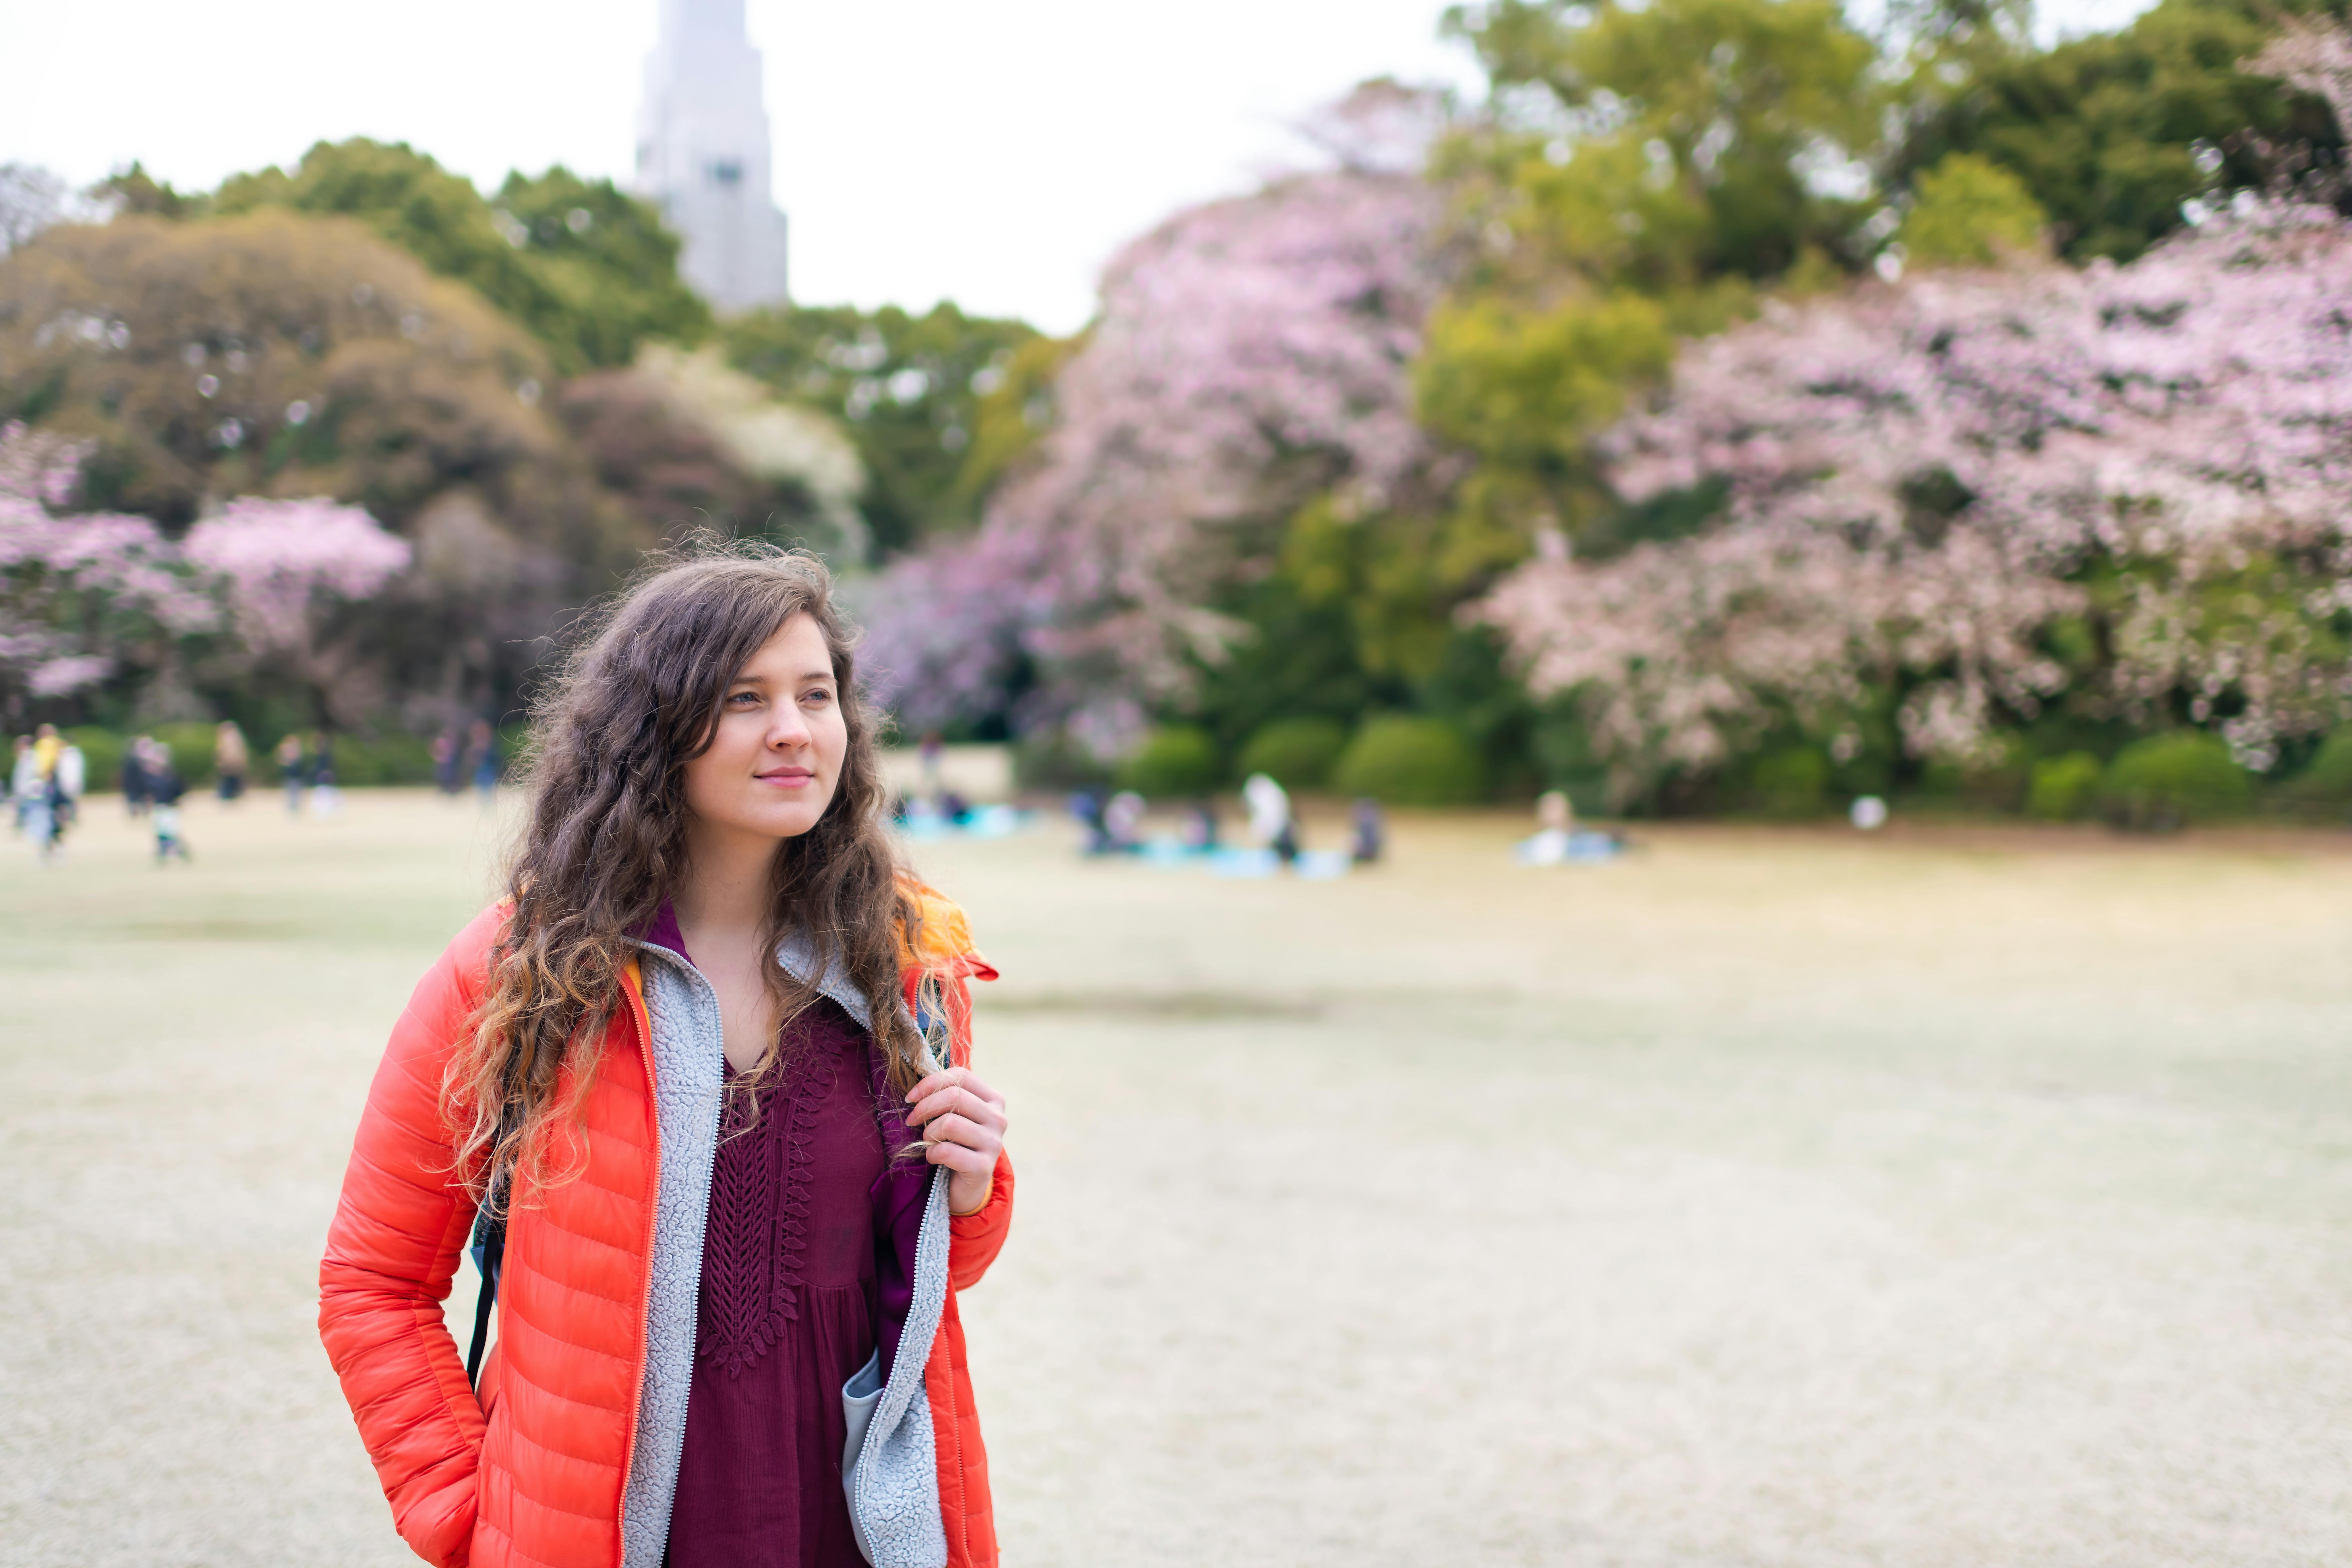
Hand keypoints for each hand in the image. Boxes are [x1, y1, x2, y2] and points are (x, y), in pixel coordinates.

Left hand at [905, 1066, 1007, 1215]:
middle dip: (925, 1107)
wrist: (966, 1185)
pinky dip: (932, 1153)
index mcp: (993, 1099)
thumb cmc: (956, 1142)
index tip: (910, 1098)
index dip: (930, 1082)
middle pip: (954, 1096)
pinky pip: (948, 1151)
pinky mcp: (983, 1167)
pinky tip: (934, 1157)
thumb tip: (917, 1082)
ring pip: (950, 1123)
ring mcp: (994, 1143)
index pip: (961, 1076)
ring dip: (929, 1132)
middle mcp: (998, 1118)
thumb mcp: (954, 1114)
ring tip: (927, 1140)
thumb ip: (946, 1096)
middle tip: (911, 1121)